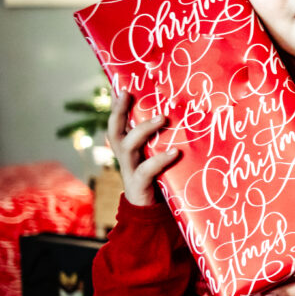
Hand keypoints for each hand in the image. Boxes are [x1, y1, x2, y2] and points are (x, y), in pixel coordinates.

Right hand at [107, 91, 178, 206]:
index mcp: (127, 146)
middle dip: (118, 111)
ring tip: (162, 117)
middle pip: (115, 130)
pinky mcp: (138, 184)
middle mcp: (124, 155)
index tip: (120, 85)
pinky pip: (146, 169)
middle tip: (128, 93)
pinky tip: (175, 151)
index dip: (116, 105)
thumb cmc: (157, 176)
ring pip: (128, 145)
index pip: (117, 122)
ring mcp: (129, 169)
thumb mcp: (156, 153)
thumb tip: (180, 112)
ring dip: (143, 129)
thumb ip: (161, 137)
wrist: (150, 210)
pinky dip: (160, 159)